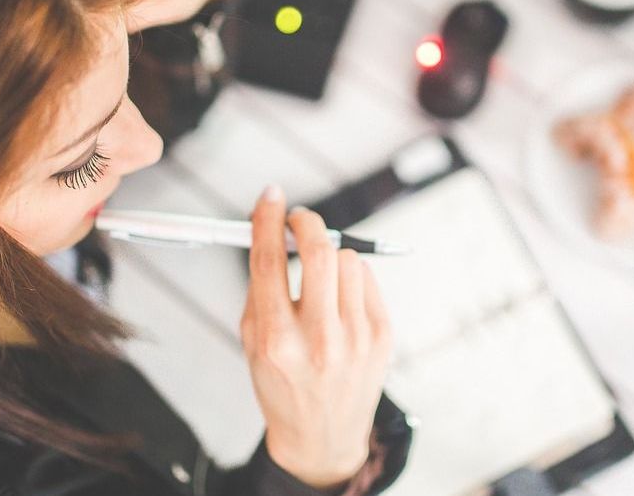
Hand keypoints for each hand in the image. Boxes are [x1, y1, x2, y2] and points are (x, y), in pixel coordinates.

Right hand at [240, 185, 393, 489]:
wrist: (322, 437)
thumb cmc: (282, 384)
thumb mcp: (252, 343)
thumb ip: (259, 287)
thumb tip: (270, 228)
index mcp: (275, 341)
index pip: (269, 261)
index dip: (268, 219)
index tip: (270, 196)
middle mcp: (317, 339)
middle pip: (318, 251)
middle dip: (307, 222)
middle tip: (298, 219)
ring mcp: (355, 338)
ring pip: (347, 259)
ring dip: (330, 256)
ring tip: (319, 278)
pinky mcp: (382, 336)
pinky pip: (367, 279)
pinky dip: (350, 278)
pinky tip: (339, 300)